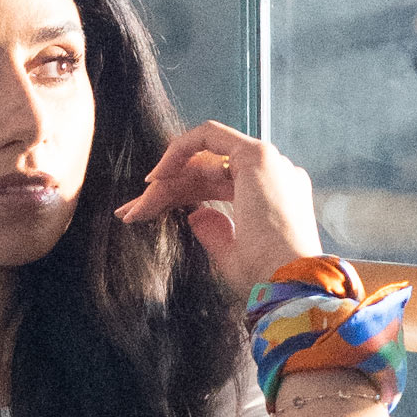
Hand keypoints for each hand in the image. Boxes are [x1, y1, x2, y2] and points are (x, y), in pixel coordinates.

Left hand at [118, 120, 324, 291]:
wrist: (287, 281)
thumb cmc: (264, 277)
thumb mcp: (230, 256)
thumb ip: (214, 232)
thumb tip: (195, 214)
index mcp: (272, 198)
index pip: (215, 187)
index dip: (178, 197)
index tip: (145, 214)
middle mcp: (273, 175)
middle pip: (205, 173)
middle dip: (164, 192)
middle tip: (129, 214)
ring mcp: (267, 163)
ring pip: (202, 160)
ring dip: (165, 183)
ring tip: (134, 210)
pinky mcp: (256, 156)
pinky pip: (208, 135)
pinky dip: (178, 151)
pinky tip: (155, 179)